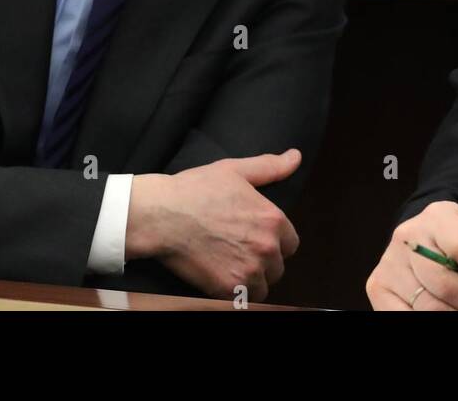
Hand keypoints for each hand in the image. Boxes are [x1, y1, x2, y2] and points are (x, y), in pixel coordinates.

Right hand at [125, 149, 301, 300]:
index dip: (274, 242)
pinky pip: (244, 300)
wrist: (161, 215)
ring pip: (262, 286)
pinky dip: (235, 293)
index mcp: (272, 220)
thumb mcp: (235, 170)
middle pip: (278, 266)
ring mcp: (248, 270)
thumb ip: (270, 167)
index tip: (255, 239)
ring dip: (250, 280)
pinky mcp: (228, 289)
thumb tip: (296, 156)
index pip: (291, 244)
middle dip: (262, 262)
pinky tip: (221, 279)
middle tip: (239, 252)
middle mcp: (266, 247)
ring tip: (230, 266)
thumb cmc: (195, 189)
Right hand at [366, 166, 457, 309]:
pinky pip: (405, 317)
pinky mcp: (377, 286)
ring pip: (429, 308)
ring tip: (450, 295)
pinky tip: (430, 303)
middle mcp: (406, 233)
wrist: (453, 263)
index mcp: (437, 214)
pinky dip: (425, 318)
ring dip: (450, 311)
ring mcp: (389, 260)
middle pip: (446, 285)